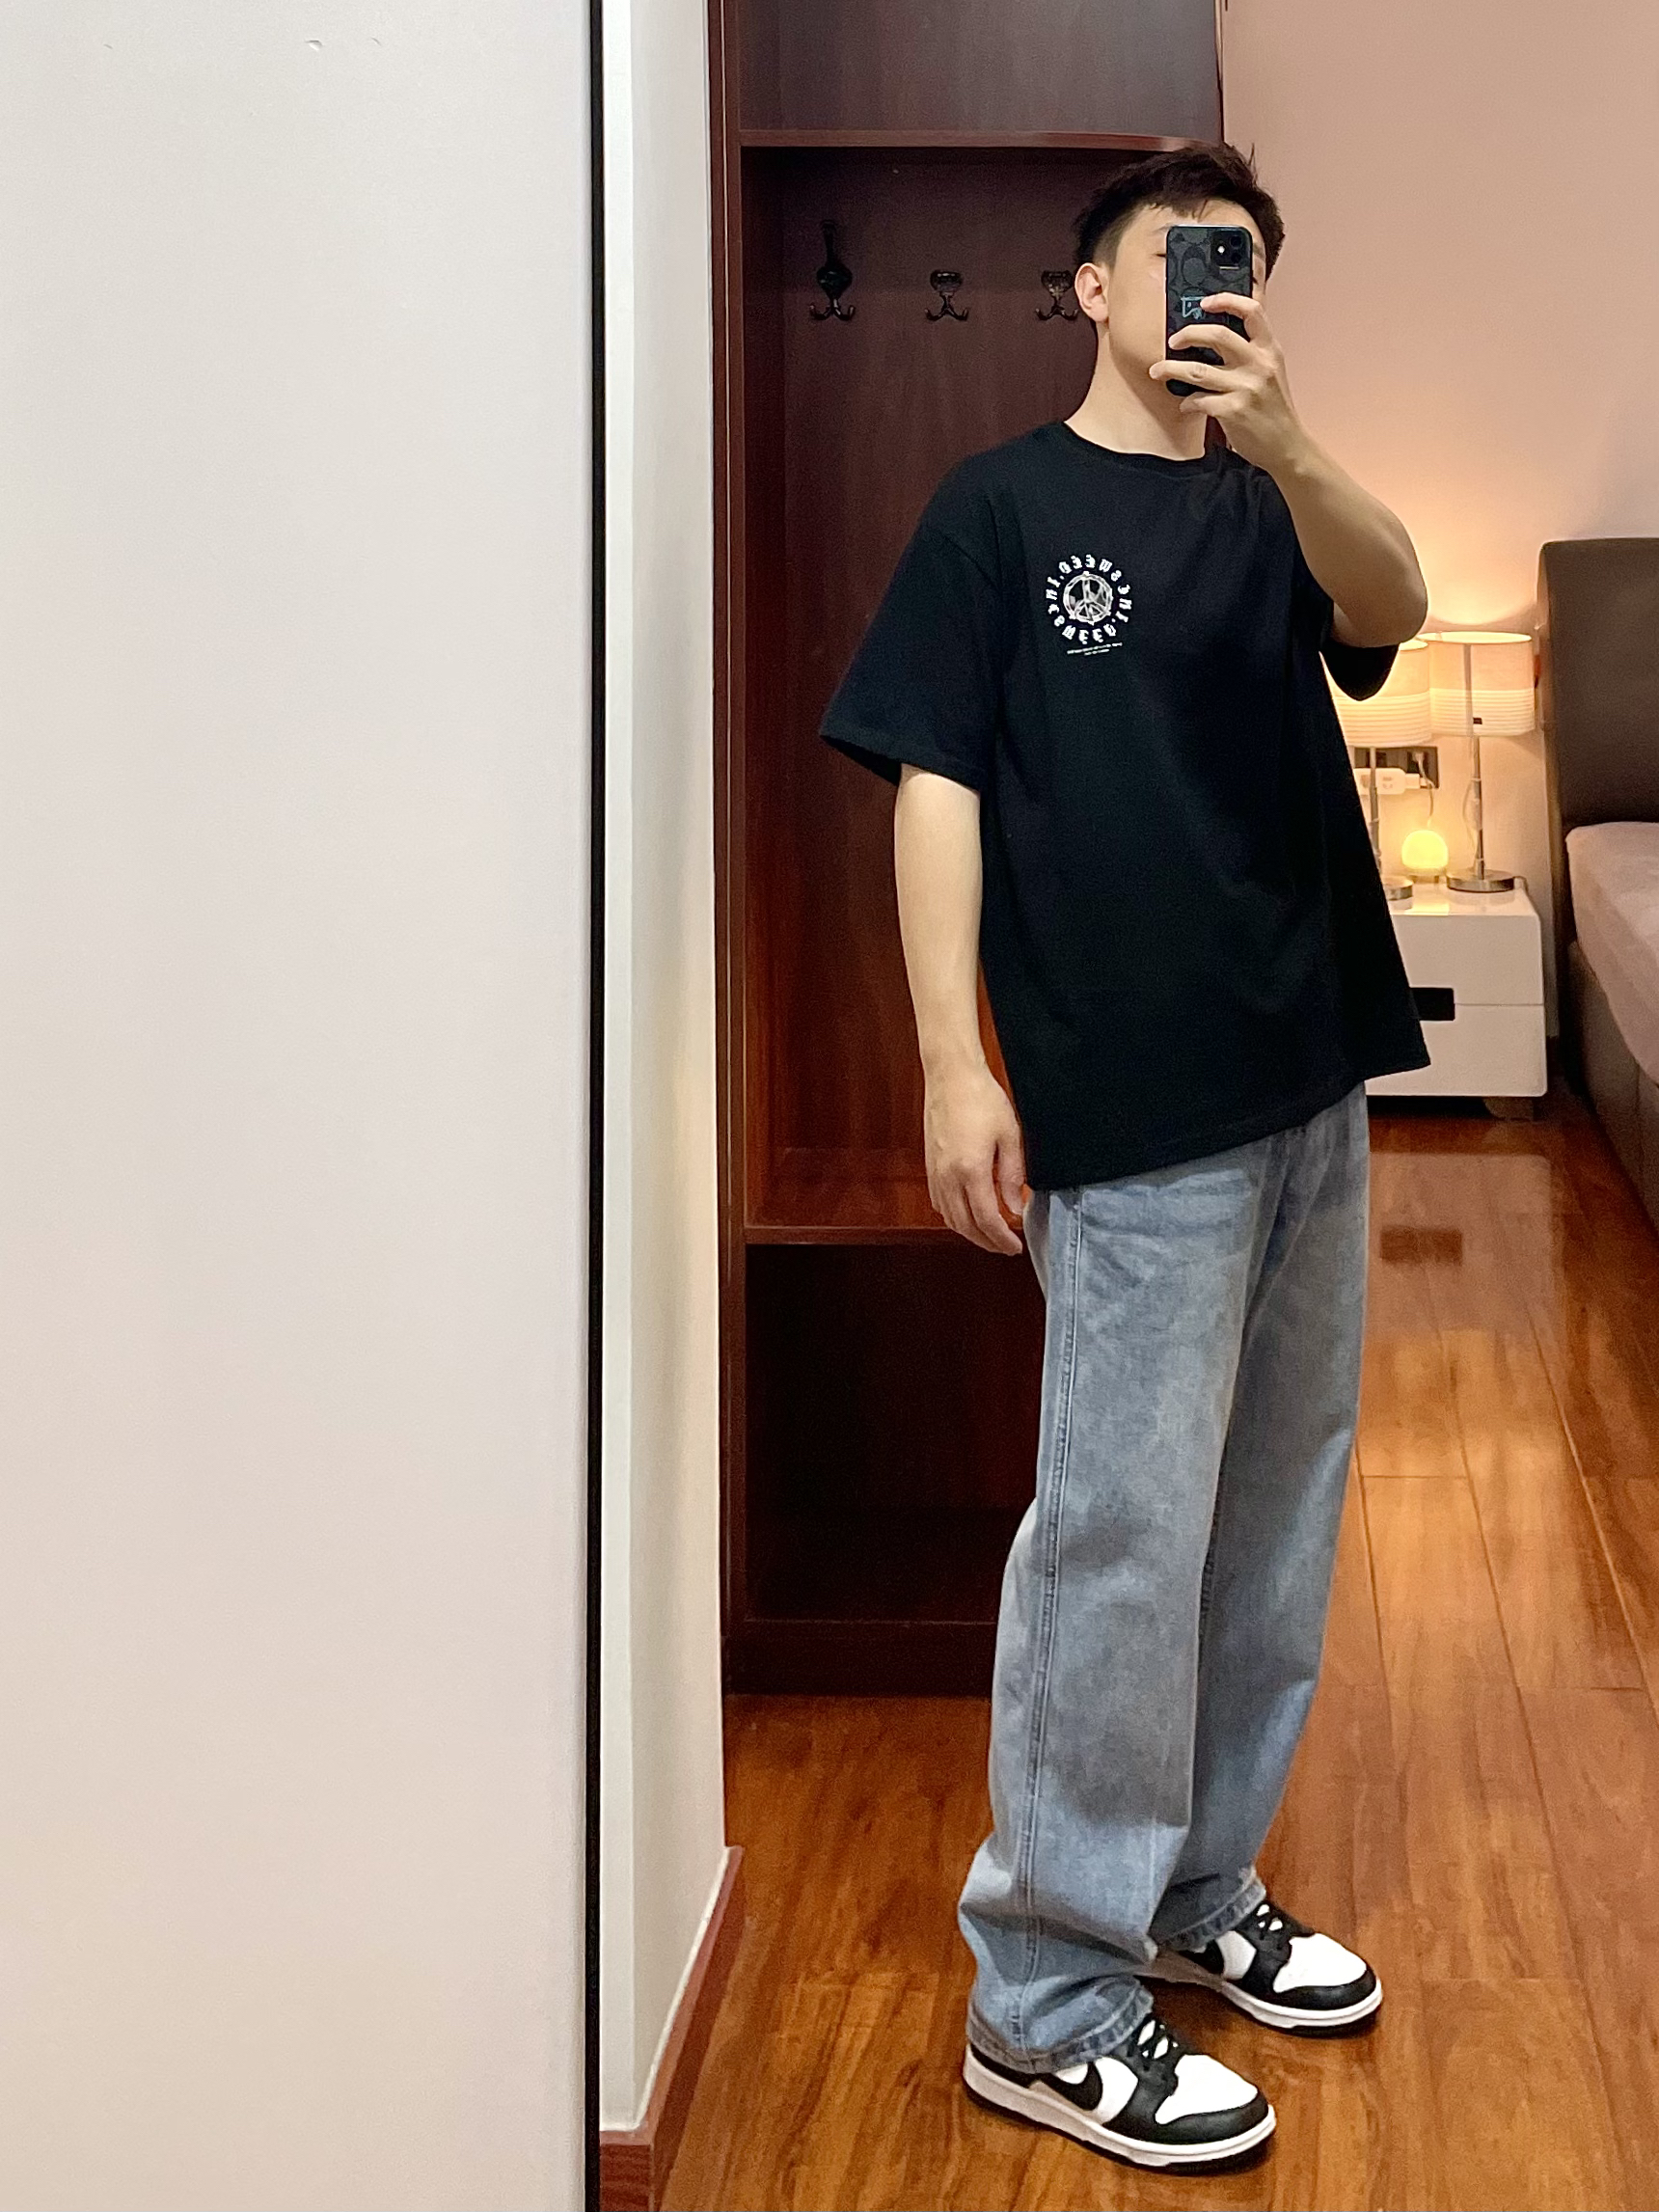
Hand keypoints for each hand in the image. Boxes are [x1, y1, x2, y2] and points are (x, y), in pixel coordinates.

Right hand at [923, 1062, 1026, 1253]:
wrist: (951, 1076)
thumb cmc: (982, 1099)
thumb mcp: (1010, 1136)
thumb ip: (1013, 1176)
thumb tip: (1016, 1206)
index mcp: (971, 1170)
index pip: (987, 1220)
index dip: (1002, 1239)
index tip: (1015, 1247)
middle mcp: (948, 1177)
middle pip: (965, 1225)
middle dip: (986, 1242)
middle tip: (1005, 1246)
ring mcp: (935, 1172)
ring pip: (949, 1217)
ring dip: (969, 1231)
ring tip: (989, 1233)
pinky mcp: (929, 1165)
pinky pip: (939, 1202)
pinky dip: (954, 1216)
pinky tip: (967, 1212)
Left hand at [1150, 292, 1308, 475]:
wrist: (1287, 447)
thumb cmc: (1274, 409)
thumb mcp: (1271, 372)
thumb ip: (1251, 352)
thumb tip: (1216, 337)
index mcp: (1270, 350)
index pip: (1252, 311)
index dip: (1226, 300)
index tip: (1204, 303)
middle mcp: (1259, 365)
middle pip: (1217, 335)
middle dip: (1188, 334)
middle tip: (1174, 341)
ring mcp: (1246, 388)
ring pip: (1197, 370)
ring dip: (1170, 369)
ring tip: (1157, 371)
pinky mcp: (1233, 411)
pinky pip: (1197, 400)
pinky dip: (1187, 402)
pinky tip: (1186, 405)